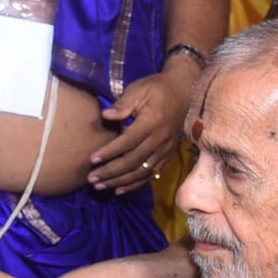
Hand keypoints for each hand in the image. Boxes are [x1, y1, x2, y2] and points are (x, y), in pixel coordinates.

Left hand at [87, 72, 188, 193]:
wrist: (185, 92)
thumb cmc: (158, 88)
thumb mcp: (140, 89)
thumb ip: (123, 104)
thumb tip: (106, 115)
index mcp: (151, 122)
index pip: (127, 142)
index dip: (109, 152)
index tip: (92, 159)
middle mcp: (159, 139)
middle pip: (132, 161)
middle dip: (110, 172)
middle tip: (91, 178)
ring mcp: (165, 150)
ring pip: (141, 172)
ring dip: (119, 181)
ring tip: (100, 186)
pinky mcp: (167, 155)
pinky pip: (150, 174)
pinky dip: (134, 184)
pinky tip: (119, 189)